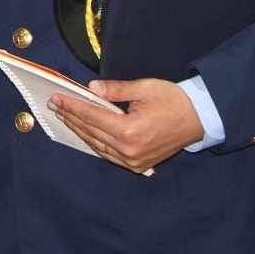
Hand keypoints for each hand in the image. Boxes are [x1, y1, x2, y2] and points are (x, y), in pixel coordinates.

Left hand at [49, 78, 202, 173]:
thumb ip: (116, 90)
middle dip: (71, 117)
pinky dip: (94, 142)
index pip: (92, 116)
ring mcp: (134, 161)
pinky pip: (109, 154)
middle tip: (55, 105)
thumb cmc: (173, 100)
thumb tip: (91, 89)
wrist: (199, 119)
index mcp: (130, 130)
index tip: (56, 98)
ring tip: (64, 117)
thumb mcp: (144, 88)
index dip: (72, 106)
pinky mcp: (138, 165)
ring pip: (97, 145)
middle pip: (91, 132)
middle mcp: (129, 150)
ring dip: (79, 131)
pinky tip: (84, 133)